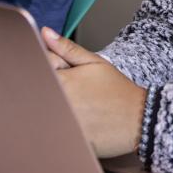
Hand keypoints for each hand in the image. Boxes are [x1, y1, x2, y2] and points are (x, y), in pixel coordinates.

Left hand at [43, 29, 146, 157]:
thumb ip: (67, 48)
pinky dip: (52, 127)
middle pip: (33, 91)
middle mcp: (57, 102)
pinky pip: (48, 133)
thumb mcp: (94, 62)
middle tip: (69, 92)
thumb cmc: (117, 91)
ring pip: (38, 112)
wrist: (139, 120)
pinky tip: (73, 122)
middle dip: (43, 87)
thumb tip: (45, 32)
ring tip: (75, 107)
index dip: (43, 66)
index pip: (35, 67)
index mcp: (62, 80)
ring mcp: (60, 123)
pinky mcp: (65, 140)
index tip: (56, 71)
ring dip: (46, 107)